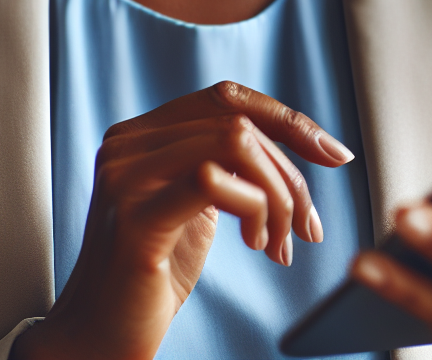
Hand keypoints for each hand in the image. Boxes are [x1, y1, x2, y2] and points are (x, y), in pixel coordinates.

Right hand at [11, 81, 352, 359]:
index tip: (333, 153)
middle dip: (288, 175)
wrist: (98, 340)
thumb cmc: (153, 271)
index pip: (226, 97)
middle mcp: (127, 144)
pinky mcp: (133, 218)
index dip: (285, 118)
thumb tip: (308, 138)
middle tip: (306, 226)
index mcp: (141, 132)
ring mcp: (124, 177)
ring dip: (276, 195)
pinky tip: (257, 244)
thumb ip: (227, 160)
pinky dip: (255, 209)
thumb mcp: (197, 200)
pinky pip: (214, 181)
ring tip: (279, 241)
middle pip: (238, 125)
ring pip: (234, 144)